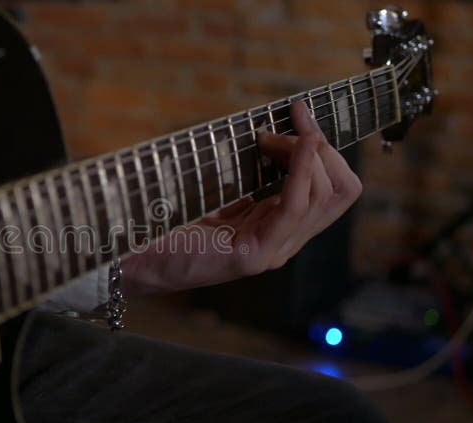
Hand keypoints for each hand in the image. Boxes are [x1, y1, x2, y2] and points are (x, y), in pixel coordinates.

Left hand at [123, 101, 361, 295]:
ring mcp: (272, 252)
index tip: (297, 115)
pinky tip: (294, 145)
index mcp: (278, 229)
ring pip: (326, 195)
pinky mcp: (254, 256)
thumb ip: (251, 175)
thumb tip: (272, 131)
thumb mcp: (221, 192)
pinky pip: (296, 206)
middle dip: (320, 146)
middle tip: (282, 126)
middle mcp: (283, 243)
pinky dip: (302, 169)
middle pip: (341, 189)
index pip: (333, 189)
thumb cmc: (166, 220)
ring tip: (268, 137)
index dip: (324, 148)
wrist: (131, 256)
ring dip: (304, 151)